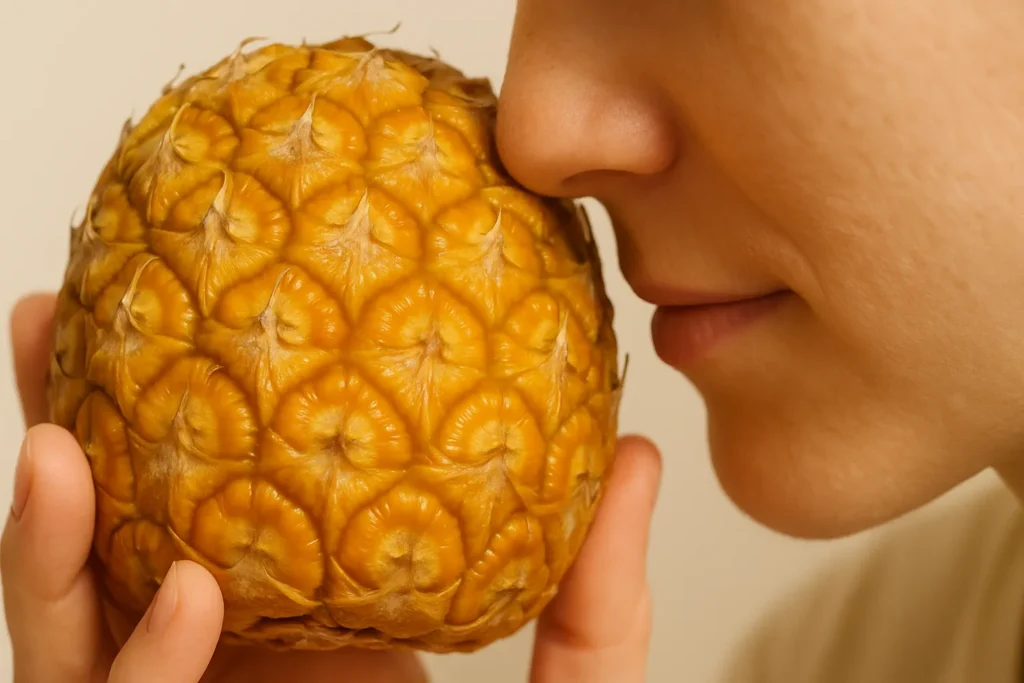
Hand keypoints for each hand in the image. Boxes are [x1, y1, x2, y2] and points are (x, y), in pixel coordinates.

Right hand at [3, 292, 661, 681]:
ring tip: (58, 439)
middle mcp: (225, 668)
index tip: (184, 303)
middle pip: (114, 543)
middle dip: (69, 439)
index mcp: (295, 619)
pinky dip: (139, 672)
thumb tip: (635, 454)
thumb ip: (596, 592)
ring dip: (45, 545)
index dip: (171, 407)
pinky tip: (187, 594)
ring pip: (74, 637)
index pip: (209, 499)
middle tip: (56, 317)